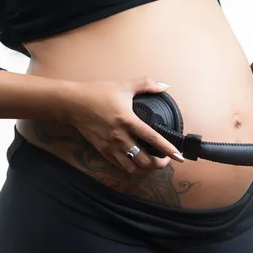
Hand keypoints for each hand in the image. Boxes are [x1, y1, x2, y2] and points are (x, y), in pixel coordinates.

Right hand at [65, 77, 184, 173]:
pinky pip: (119, 165)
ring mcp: (110, 146)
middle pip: (144, 161)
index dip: (168, 149)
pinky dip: (130, 167)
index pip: (153, 139)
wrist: (73, 103)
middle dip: (158, 164)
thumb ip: (146, 84)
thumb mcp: (123, 85)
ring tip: (151, 164)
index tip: (179, 156)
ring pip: (132, 168)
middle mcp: (120, 137)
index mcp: (128, 121)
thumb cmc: (98, 93)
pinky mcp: (102, 150)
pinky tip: (135, 162)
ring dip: (144, 169)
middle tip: (165, 160)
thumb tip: (164, 85)